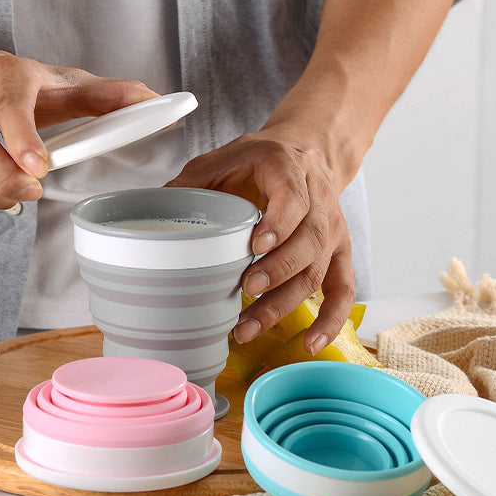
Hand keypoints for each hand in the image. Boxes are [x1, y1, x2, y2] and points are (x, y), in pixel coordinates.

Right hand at [0, 48, 156, 209]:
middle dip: (6, 180)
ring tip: (18, 185)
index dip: (23, 136)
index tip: (40, 166)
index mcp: (3, 73)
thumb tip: (159, 106)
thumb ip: (109, 97)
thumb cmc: (13, 84)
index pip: (9, 104)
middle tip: (33, 190)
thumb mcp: (61, 83)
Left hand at [166, 127, 355, 353]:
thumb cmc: (262, 160)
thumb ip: (193, 181)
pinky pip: (343, 290)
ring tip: (248, 327)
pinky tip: (310, 344)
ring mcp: (332, 231)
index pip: (294, 198)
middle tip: (246, 288)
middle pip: (308, 241)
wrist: (307, 152)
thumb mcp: (224, 157)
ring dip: (285, 303)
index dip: (279, 223)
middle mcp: (319, 202)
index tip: (256, 245)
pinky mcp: (339, 253)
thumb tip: (153, 212)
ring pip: (317, 271)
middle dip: (278, 269)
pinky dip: (332, 320)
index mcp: (290, 170)